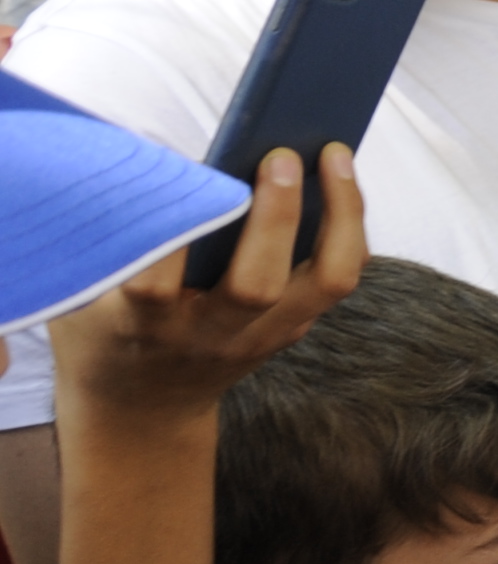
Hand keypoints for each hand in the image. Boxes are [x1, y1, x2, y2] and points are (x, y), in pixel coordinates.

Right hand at [51, 145, 366, 563]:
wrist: (142, 410)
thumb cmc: (103, 328)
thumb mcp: (87, 291)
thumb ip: (120, 241)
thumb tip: (161, 157)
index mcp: (140, 324)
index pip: (154, 283)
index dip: (167, 232)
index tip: (172, 171)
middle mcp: (207, 334)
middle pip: (257, 285)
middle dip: (275, 217)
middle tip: (280, 154)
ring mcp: (259, 337)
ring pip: (326, 282)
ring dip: (339, 215)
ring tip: (335, 154)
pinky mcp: (290, 331)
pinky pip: (337, 280)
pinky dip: (345, 229)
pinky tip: (340, 182)